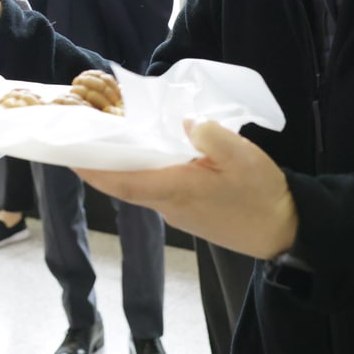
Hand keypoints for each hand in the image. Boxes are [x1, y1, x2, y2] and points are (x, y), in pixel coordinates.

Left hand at [75, 119, 297, 259]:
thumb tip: (184, 123)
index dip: (92, 169)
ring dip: (126, 164)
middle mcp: (169, 204)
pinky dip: (148, 169)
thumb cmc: (261, 193)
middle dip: (102, 162)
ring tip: (116, 134)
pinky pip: (159, 188)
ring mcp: (178, 212)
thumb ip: (210, 135)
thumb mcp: (241, 155)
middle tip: (86, 132)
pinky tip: (155, 150)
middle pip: (126, 183)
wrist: (284, 231)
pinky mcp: (189, 213)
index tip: (68, 153)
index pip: (123, 182)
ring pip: (143, 185)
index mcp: (177, 189)